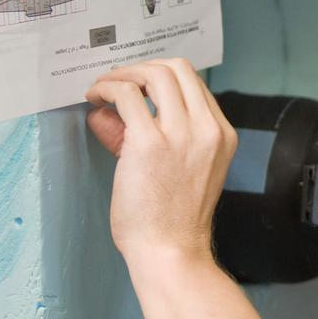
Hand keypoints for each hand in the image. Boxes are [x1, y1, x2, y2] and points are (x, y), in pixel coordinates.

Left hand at [85, 58, 236, 261]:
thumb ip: (154, 134)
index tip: (138, 86)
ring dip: (123, 74)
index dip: (161, 78)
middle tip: (120, 81)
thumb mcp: (182, 169)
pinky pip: (127, 95)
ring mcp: (181, 134)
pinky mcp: (150, 142)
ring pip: (155, 74)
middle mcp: (207, 129)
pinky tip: (96, 97)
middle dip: (143, 67)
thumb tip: (112, 109)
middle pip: (178, 69)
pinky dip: (108, 88)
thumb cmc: (171, 220)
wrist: (170, 251)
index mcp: (221, 135)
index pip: (195, 85)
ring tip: (103, 88)